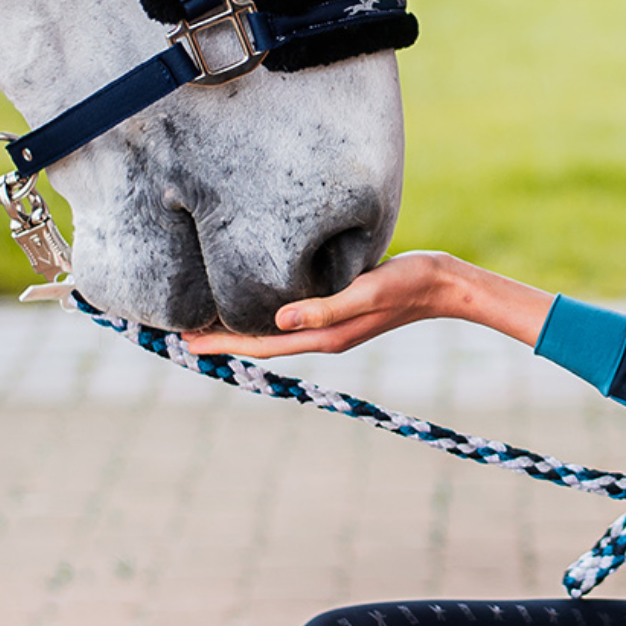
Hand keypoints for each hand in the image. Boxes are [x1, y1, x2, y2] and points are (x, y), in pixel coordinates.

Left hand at [184, 250, 557, 358]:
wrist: (445, 284)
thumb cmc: (408, 281)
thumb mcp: (366, 290)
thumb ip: (325, 307)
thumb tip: (278, 320)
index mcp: (325, 336)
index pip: (261, 344)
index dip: (222, 343)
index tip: (184, 342)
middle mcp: (324, 336)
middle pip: (262, 343)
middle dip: (223, 340)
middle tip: (180, 335)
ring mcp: (332, 327)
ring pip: (275, 334)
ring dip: (242, 330)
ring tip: (209, 323)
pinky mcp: (340, 311)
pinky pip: (292, 321)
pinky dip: (266, 318)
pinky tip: (257, 306)